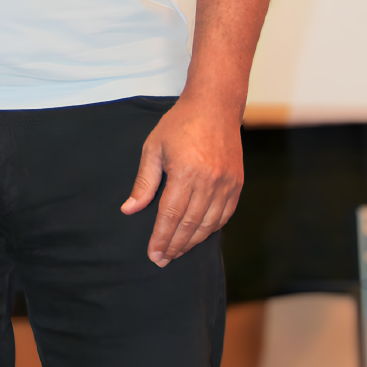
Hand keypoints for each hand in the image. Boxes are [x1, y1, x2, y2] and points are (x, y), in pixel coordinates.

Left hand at [121, 96, 243, 266]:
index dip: (161, 238)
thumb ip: (144, 181)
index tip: (153, 254)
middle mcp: (209, 181)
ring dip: (192, 241)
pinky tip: (199, 235)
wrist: (215, 106)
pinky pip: (225, 215)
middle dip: (175, 245)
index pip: (171, 215)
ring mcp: (226, 184)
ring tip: (177, 251)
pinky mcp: (237, 183)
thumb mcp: (153, 147)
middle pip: (191, 224)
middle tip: (162, 260)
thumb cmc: (180, 124)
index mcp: (186, 172)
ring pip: (209, 224)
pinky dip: (211, 229)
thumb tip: (129, 209)